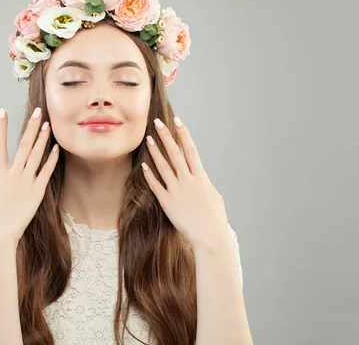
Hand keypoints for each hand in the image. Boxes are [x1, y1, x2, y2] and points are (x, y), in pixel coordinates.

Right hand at [0, 106, 59, 246]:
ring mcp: (25, 182)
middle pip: (23, 145)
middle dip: (31, 127)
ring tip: (48, 125)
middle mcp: (12, 174)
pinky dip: (51, 159)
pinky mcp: (37, 192)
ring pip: (36, 155)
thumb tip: (1, 175)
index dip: (0, 128)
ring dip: (42, 139)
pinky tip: (56, 148)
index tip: (2, 112)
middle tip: (38, 112)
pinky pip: (46, 172)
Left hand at [141, 116, 230, 247]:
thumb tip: (198, 176)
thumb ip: (203, 183)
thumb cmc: (215, 218)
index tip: (177, 121)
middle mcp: (188, 181)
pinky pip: (155, 186)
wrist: (210, 237)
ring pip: (163, 166)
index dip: (184, 134)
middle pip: (174, 153)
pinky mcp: (167, 203)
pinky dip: (149, 175)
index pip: (191, 150)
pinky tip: (143, 165)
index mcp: (201, 177)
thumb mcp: (213, 195)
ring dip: (155, 151)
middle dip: (165, 136)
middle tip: (156, 122)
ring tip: (148, 138)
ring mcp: (177, 191)